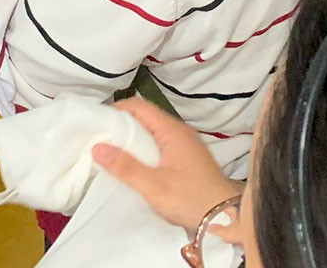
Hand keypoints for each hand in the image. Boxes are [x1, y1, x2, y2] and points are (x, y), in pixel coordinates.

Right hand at [92, 98, 240, 233]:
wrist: (228, 221)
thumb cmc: (192, 200)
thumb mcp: (154, 186)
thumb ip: (126, 167)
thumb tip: (97, 147)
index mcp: (172, 130)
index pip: (139, 106)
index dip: (117, 110)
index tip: (98, 124)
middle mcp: (179, 132)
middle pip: (145, 118)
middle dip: (122, 127)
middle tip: (101, 140)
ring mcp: (185, 145)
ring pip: (153, 133)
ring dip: (133, 140)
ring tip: (113, 154)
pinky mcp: (188, 159)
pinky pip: (161, 145)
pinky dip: (145, 151)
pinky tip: (136, 167)